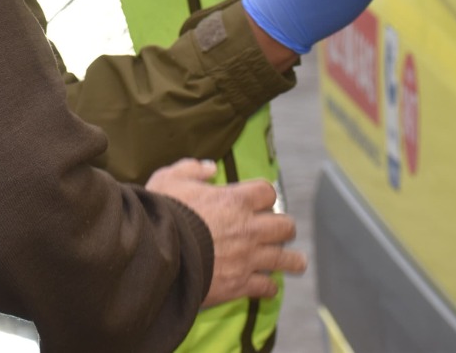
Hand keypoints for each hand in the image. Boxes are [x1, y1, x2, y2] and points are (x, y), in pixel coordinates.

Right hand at [146, 159, 305, 305]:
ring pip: (284, 258)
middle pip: (285, 226)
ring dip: (292, 260)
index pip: (267, 192)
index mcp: (235, 201)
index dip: (265, 195)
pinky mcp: (239, 284)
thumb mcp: (169, 179)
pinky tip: (268, 287)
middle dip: (284, 227)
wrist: (157, 256)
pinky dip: (268, 287)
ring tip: (297, 262)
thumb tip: (210, 167)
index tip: (261, 200)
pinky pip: (265, 287)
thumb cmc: (163, 215)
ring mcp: (247, 258)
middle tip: (280, 230)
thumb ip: (191, 169)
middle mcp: (248, 229)